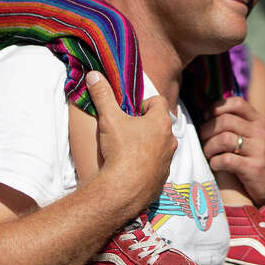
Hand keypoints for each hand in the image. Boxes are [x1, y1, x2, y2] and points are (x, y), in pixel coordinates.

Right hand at [89, 72, 175, 209]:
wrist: (123, 190)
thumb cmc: (120, 150)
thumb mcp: (109, 119)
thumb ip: (102, 95)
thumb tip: (93, 75)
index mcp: (161, 122)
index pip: (158, 101)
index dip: (143, 103)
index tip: (130, 111)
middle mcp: (170, 140)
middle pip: (159, 123)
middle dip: (145, 123)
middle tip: (126, 129)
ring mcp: (168, 160)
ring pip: (160, 145)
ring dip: (148, 144)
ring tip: (128, 149)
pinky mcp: (163, 178)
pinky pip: (157, 165)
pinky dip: (147, 163)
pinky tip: (131, 167)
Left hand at [198, 96, 264, 212]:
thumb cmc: (256, 160)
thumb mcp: (253, 137)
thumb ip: (237, 124)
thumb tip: (206, 111)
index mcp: (259, 122)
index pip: (237, 102)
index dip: (217, 107)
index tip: (207, 118)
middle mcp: (261, 133)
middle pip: (225, 120)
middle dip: (207, 129)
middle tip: (203, 139)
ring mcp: (259, 150)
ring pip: (224, 138)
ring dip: (209, 147)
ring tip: (208, 153)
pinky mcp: (253, 168)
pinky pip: (226, 159)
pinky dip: (215, 162)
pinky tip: (216, 165)